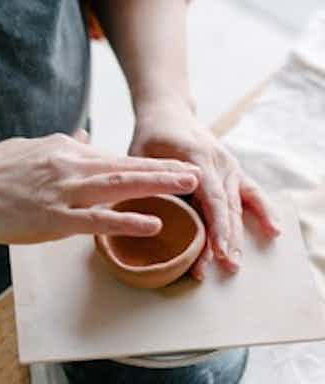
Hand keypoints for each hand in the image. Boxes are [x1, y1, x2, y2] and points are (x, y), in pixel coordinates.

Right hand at [0, 130, 199, 243]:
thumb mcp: (31, 147)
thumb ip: (62, 144)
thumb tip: (86, 137)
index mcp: (66, 150)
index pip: (113, 157)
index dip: (145, 163)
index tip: (170, 165)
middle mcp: (71, 165)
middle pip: (126, 166)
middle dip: (164, 169)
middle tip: (196, 170)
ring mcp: (64, 191)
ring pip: (119, 186)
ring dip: (157, 185)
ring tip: (188, 186)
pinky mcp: (53, 218)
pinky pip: (97, 219)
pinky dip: (127, 220)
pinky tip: (153, 222)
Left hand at [129, 101, 279, 278]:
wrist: (168, 112)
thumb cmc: (151, 136)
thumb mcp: (141, 154)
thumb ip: (151, 179)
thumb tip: (155, 210)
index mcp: (198, 158)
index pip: (212, 198)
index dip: (216, 226)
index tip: (217, 251)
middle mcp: (219, 162)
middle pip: (227, 207)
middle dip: (226, 239)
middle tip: (224, 267)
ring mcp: (229, 166)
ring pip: (238, 205)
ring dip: (238, 235)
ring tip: (235, 263)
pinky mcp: (231, 171)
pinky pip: (251, 192)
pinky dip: (263, 211)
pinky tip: (274, 230)